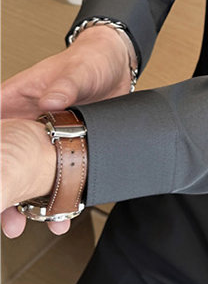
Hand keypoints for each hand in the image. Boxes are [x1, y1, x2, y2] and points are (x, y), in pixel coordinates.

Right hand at [1, 25, 132, 237]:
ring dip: (29, 200)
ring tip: (33, 222)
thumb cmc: (90, 61)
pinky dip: (59, 194)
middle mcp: (24, 125)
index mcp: (13, 102)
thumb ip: (63, 85)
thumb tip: (50, 101)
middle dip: (5, 190)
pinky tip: (63, 213)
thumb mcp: (76, 71)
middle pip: (5, 163)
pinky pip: (58, 175)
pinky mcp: (66, 149)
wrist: (119, 67)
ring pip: (29, 175)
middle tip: (6, 217)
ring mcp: (44, 140)